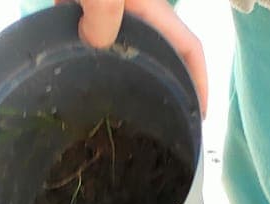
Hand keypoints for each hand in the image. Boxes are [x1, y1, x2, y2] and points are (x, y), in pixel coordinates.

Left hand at [58, 0, 208, 112]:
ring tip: (114, 113)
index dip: (200, 82)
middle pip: (158, 48)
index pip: (189, 45)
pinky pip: (88, 33)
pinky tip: (69, 79)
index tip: (198, 119)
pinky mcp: (78, 2)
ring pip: (120, 44)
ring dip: (120, 74)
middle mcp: (131, 6)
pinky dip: (85, 57)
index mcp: (148, 3)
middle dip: (163, 84)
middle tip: (154, 126)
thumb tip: (97, 44)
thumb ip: (104, 9)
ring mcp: (102, 4)